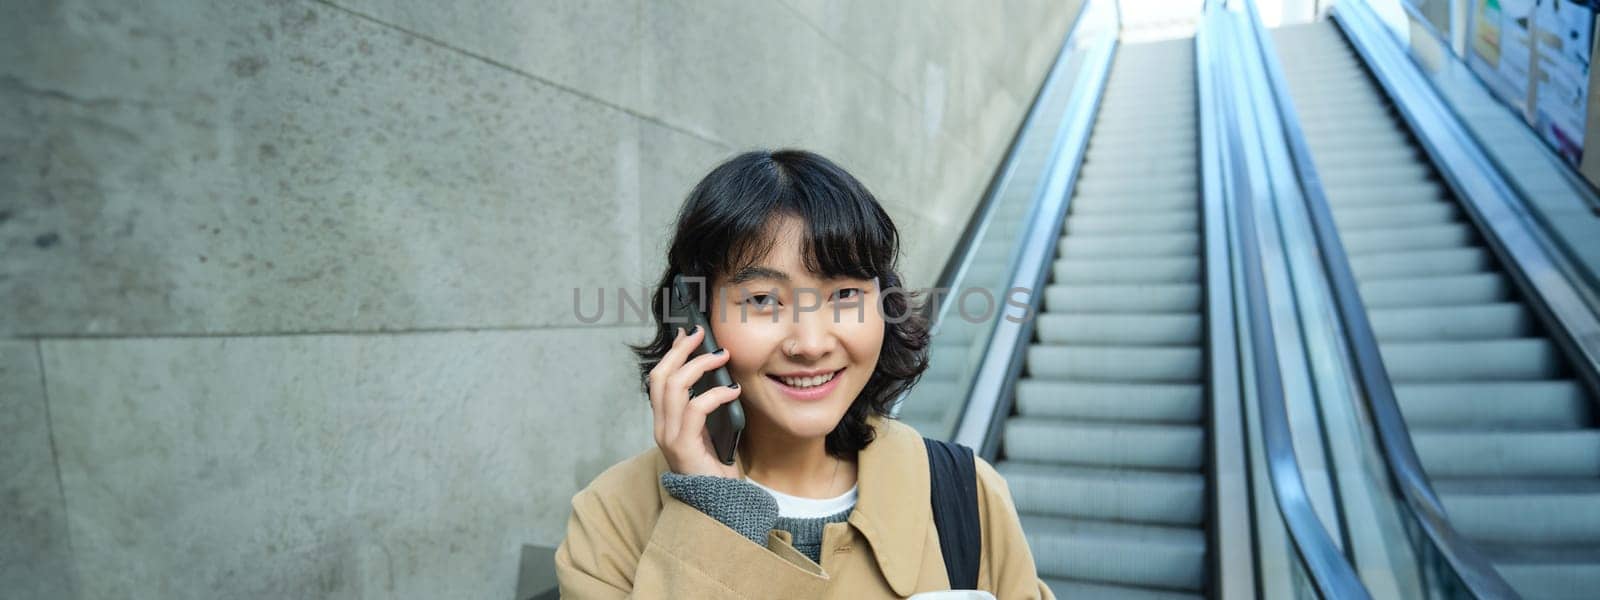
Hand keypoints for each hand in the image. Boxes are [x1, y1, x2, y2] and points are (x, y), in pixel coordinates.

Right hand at [649, 325, 742, 478]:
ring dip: (699, 366)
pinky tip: (732, 391)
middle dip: (681, 351)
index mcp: (665, 422)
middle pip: (660, 377)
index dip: (672, 354)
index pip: (658, 379)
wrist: (717, 507)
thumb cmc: (715, 470)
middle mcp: (661, 427)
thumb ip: (706, 409)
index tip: (688, 334)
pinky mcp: (684, 448)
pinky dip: (715, 395)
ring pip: (674, 387)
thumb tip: (720, 376)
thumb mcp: (708, 432)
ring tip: (722, 358)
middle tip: (703, 336)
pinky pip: (695, 410)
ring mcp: (669, 438)